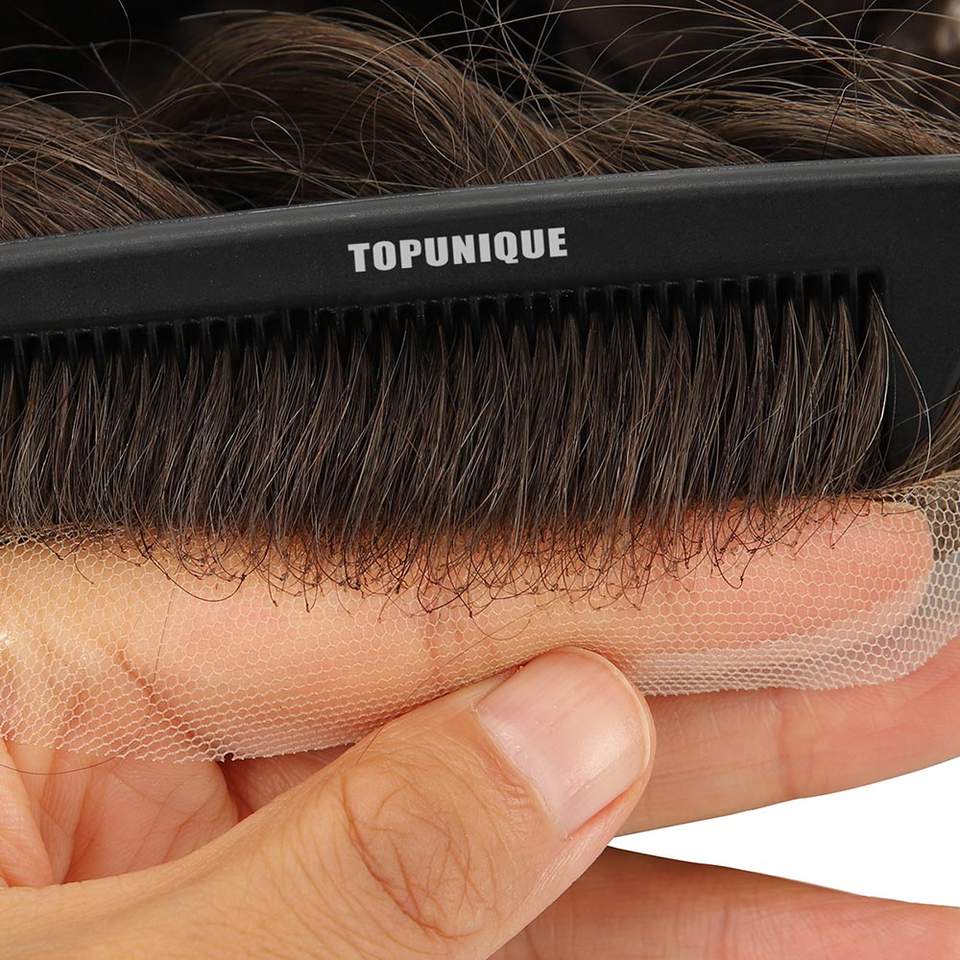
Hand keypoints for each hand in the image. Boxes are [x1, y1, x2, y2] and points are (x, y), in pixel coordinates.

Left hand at [0, 503, 957, 957]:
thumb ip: (349, 862)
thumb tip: (569, 727)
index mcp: (87, 652)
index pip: (436, 587)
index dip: (663, 573)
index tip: (850, 552)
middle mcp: (186, 728)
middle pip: (512, 673)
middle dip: (738, 669)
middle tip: (917, 639)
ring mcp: (256, 840)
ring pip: (539, 822)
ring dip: (738, 834)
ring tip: (912, 802)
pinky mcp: (299, 931)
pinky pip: (507, 933)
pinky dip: (651, 938)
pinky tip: (799, 945)